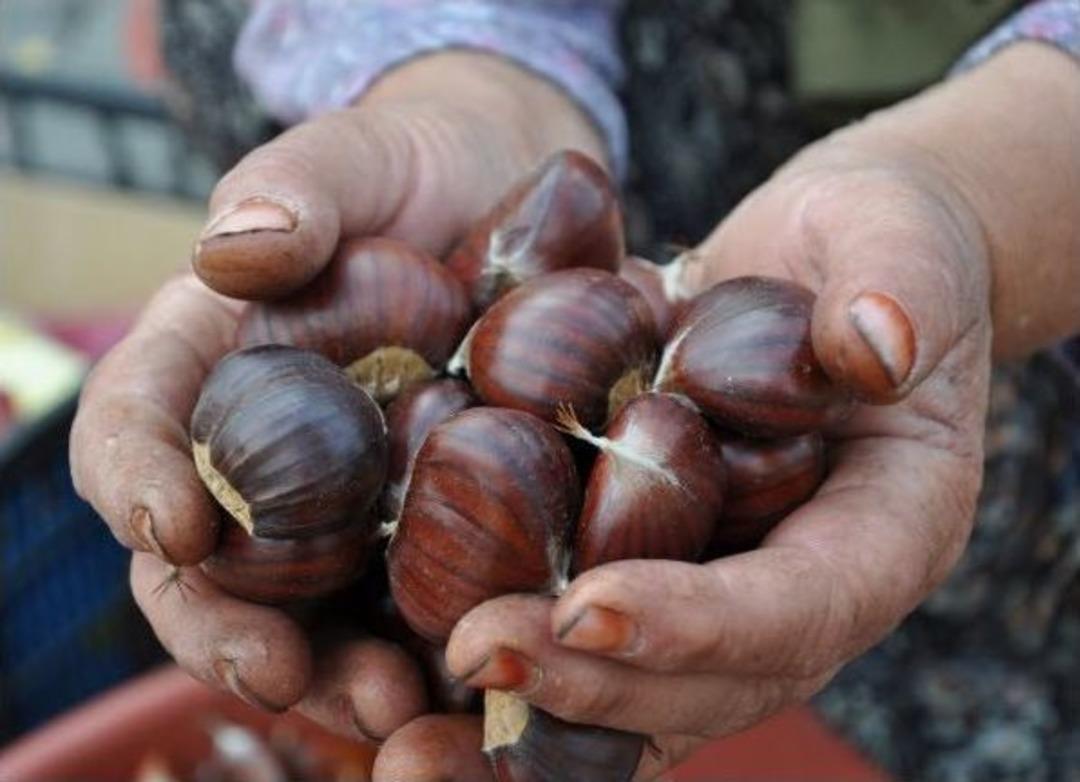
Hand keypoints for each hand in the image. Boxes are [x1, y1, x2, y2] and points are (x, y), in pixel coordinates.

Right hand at [69, 51, 605, 753]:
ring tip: (400, 716)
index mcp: (209, 363)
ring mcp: (346, 501)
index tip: (173, 531)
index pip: (133, 431)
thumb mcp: (353, 156)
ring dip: (339, 679)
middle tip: (285, 678)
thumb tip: (235, 250)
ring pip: (311, 615)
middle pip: (208, 566)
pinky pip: (415, 609)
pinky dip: (435, 657)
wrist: (510, 193)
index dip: (132, 484)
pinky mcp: (430, 525)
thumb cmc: (411, 165)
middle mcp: (262, 452)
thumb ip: (295, 191)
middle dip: (233, 632)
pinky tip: (474, 688)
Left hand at [439, 72, 998, 781]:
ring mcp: (725, 589)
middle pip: (708, 682)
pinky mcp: (659, 566)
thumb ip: (895, 286)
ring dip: (535, 715)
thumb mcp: (896, 242)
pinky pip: (591, 643)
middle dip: (591, 685)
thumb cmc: (873, 243)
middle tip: (474, 655)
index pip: (803, 605)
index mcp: (883, 531)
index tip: (588, 610)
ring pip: (641, 694)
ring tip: (419, 727)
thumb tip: (876, 341)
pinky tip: (417, 681)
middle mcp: (801, 590)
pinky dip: (518, 672)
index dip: (702, 625)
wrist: (819, 264)